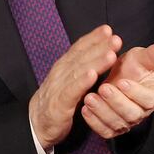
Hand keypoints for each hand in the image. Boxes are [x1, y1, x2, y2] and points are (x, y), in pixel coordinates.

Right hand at [29, 25, 121, 147]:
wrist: (37, 123)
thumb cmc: (58, 100)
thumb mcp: (70, 80)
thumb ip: (82, 66)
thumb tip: (104, 52)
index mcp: (64, 66)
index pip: (79, 48)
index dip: (93, 38)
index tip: (108, 30)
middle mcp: (61, 73)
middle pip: (81, 57)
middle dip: (99, 47)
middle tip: (115, 39)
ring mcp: (58, 87)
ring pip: (78, 71)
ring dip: (95, 62)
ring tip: (111, 54)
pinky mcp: (59, 104)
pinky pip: (71, 91)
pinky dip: (82, 82)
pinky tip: (92, 75)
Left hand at [82, 38, 153, 138]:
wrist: (115, 78)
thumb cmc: (131, 67)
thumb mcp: (141, 58)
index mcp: (152, 96)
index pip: (147, 99)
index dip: (135, 92)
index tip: (122, 81)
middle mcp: (141, 113)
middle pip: (132, 114)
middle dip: (116, 102)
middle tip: (103, 88)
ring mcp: (127, 123)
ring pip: (117, 124)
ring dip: (102, 111)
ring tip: (89, 97)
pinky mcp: (112, 129)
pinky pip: (104, 131)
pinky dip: (94, 122)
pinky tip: (85, 109)